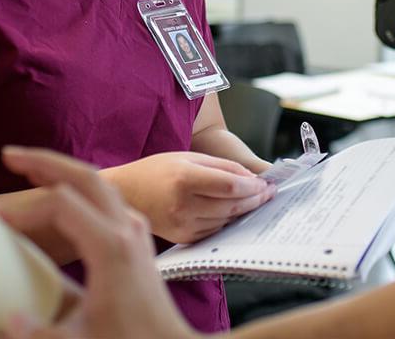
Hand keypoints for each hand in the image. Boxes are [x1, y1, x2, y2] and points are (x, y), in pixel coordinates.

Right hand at [0, 147, 195, 338]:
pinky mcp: (136, 238)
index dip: (25, 208)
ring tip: (30, 166)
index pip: (60, 205)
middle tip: (10, 156)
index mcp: (110, 247)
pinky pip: (106, 198)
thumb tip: (7, 320)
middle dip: (46, 161)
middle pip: (85, 177)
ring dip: (64, 170)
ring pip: (99, 183)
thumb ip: (39, 333)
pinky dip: (79, 188)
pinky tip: (60, 195)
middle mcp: (125, 229)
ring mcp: (134, 230)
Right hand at [104, 151, 274, 243]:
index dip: (254, 187)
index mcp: (185, 179)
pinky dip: (226, 220)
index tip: (266, 184)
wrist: (126, 193)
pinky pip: (214, 230)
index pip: (231, 187)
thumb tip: (251, 178)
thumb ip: (221, 166)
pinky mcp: (183, 237)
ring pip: (226, 219)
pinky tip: (232, 211)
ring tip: (253, 200)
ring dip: (243, 211)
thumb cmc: (157, 170)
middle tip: (268, 193)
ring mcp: (183, 224)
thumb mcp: (189, 157)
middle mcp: (184, 205)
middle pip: (232, 206)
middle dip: (254, 199)